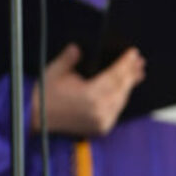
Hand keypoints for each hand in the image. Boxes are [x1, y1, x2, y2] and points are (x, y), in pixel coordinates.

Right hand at [30, 44, 144, 136]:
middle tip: (139, 60)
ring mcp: (103, 121)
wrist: (37, 119)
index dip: (125, 63)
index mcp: (90, 96)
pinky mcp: (102, 127)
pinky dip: (122, 97)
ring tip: (136, 71)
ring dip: (129, 84)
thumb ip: (70, 58)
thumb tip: (79, 48)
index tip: (133, 53)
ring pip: (122, 99)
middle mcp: (100, 110)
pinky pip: (117, 109)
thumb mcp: (55, 71)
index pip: (115, 76)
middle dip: (131, 72)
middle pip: (122, 87)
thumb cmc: (45, 96)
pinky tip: (126, 88)